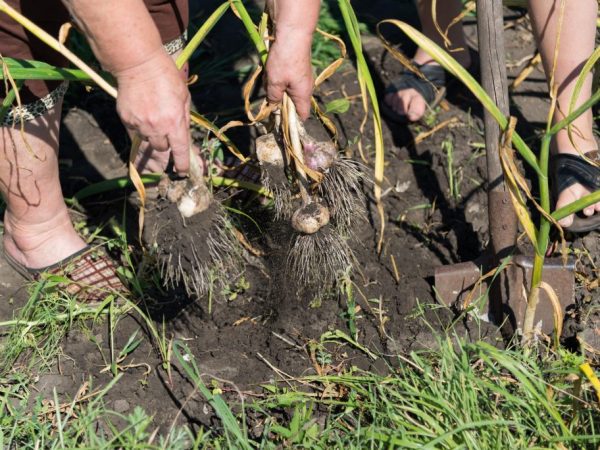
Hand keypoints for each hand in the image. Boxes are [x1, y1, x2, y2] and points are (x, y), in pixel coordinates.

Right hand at [115, 49, 190, 174]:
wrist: (137, 63)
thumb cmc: (165, 76)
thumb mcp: (183, 97)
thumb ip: (184, 118)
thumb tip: (184, 135)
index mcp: (175, 122)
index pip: (180, 151)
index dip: (182, 164)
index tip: (182, 172)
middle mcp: (157, 127)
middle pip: (162, 149)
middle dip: (165, 143)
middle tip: (165, 129)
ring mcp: (140, 124)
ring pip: (147, 140)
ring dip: (151, 134)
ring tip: (152, 115)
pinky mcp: (126, 119)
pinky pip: (135, 130)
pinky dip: (139, 125)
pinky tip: (141, 110)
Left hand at [265, 34, 313, 119]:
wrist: (293, 32)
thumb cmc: (285, 59)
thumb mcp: (275, 82)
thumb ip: (273, 97)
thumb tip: (273, 106)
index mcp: (303, 94)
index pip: (302, 115)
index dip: (292, 121)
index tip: (279, 120)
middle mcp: (305, 87)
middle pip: (292, 102)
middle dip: (279, 101)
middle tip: (268, 97)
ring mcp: (302, 76)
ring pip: (287, 89)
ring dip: (277, 87)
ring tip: (269, 79)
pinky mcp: (297, 67)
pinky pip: (286, 78)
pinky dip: (278, 77)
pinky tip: (271, 70)